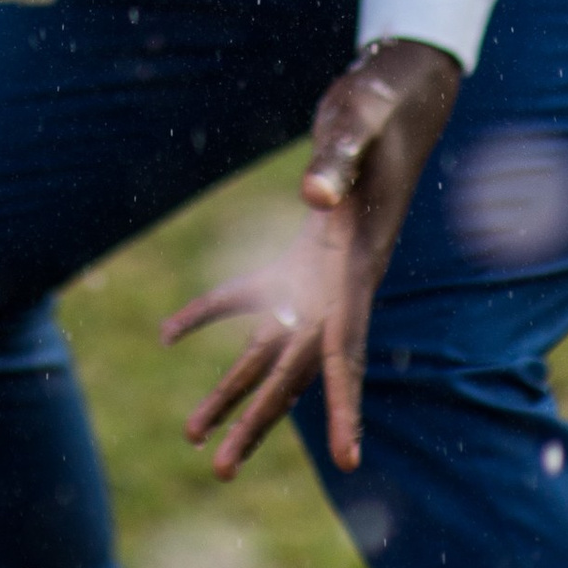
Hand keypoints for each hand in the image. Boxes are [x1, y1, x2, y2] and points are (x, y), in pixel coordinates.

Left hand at [161, 38, 460, 474]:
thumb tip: (311, 196)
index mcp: (354, 270)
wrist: (396, 96)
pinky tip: (171, 333)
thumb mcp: (360, 128)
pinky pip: (252, 296)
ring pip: (271, 349)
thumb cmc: (382, 108)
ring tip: (192, 436)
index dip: (346, 404)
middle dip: (261, 420)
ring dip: (233, 390)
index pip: (349, 350)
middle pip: (297, 370)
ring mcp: (317, 275)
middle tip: (220, 471)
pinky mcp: (298, 256)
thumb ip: (338, 163)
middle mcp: (339, 287)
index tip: (347, 459)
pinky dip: (211, 312)